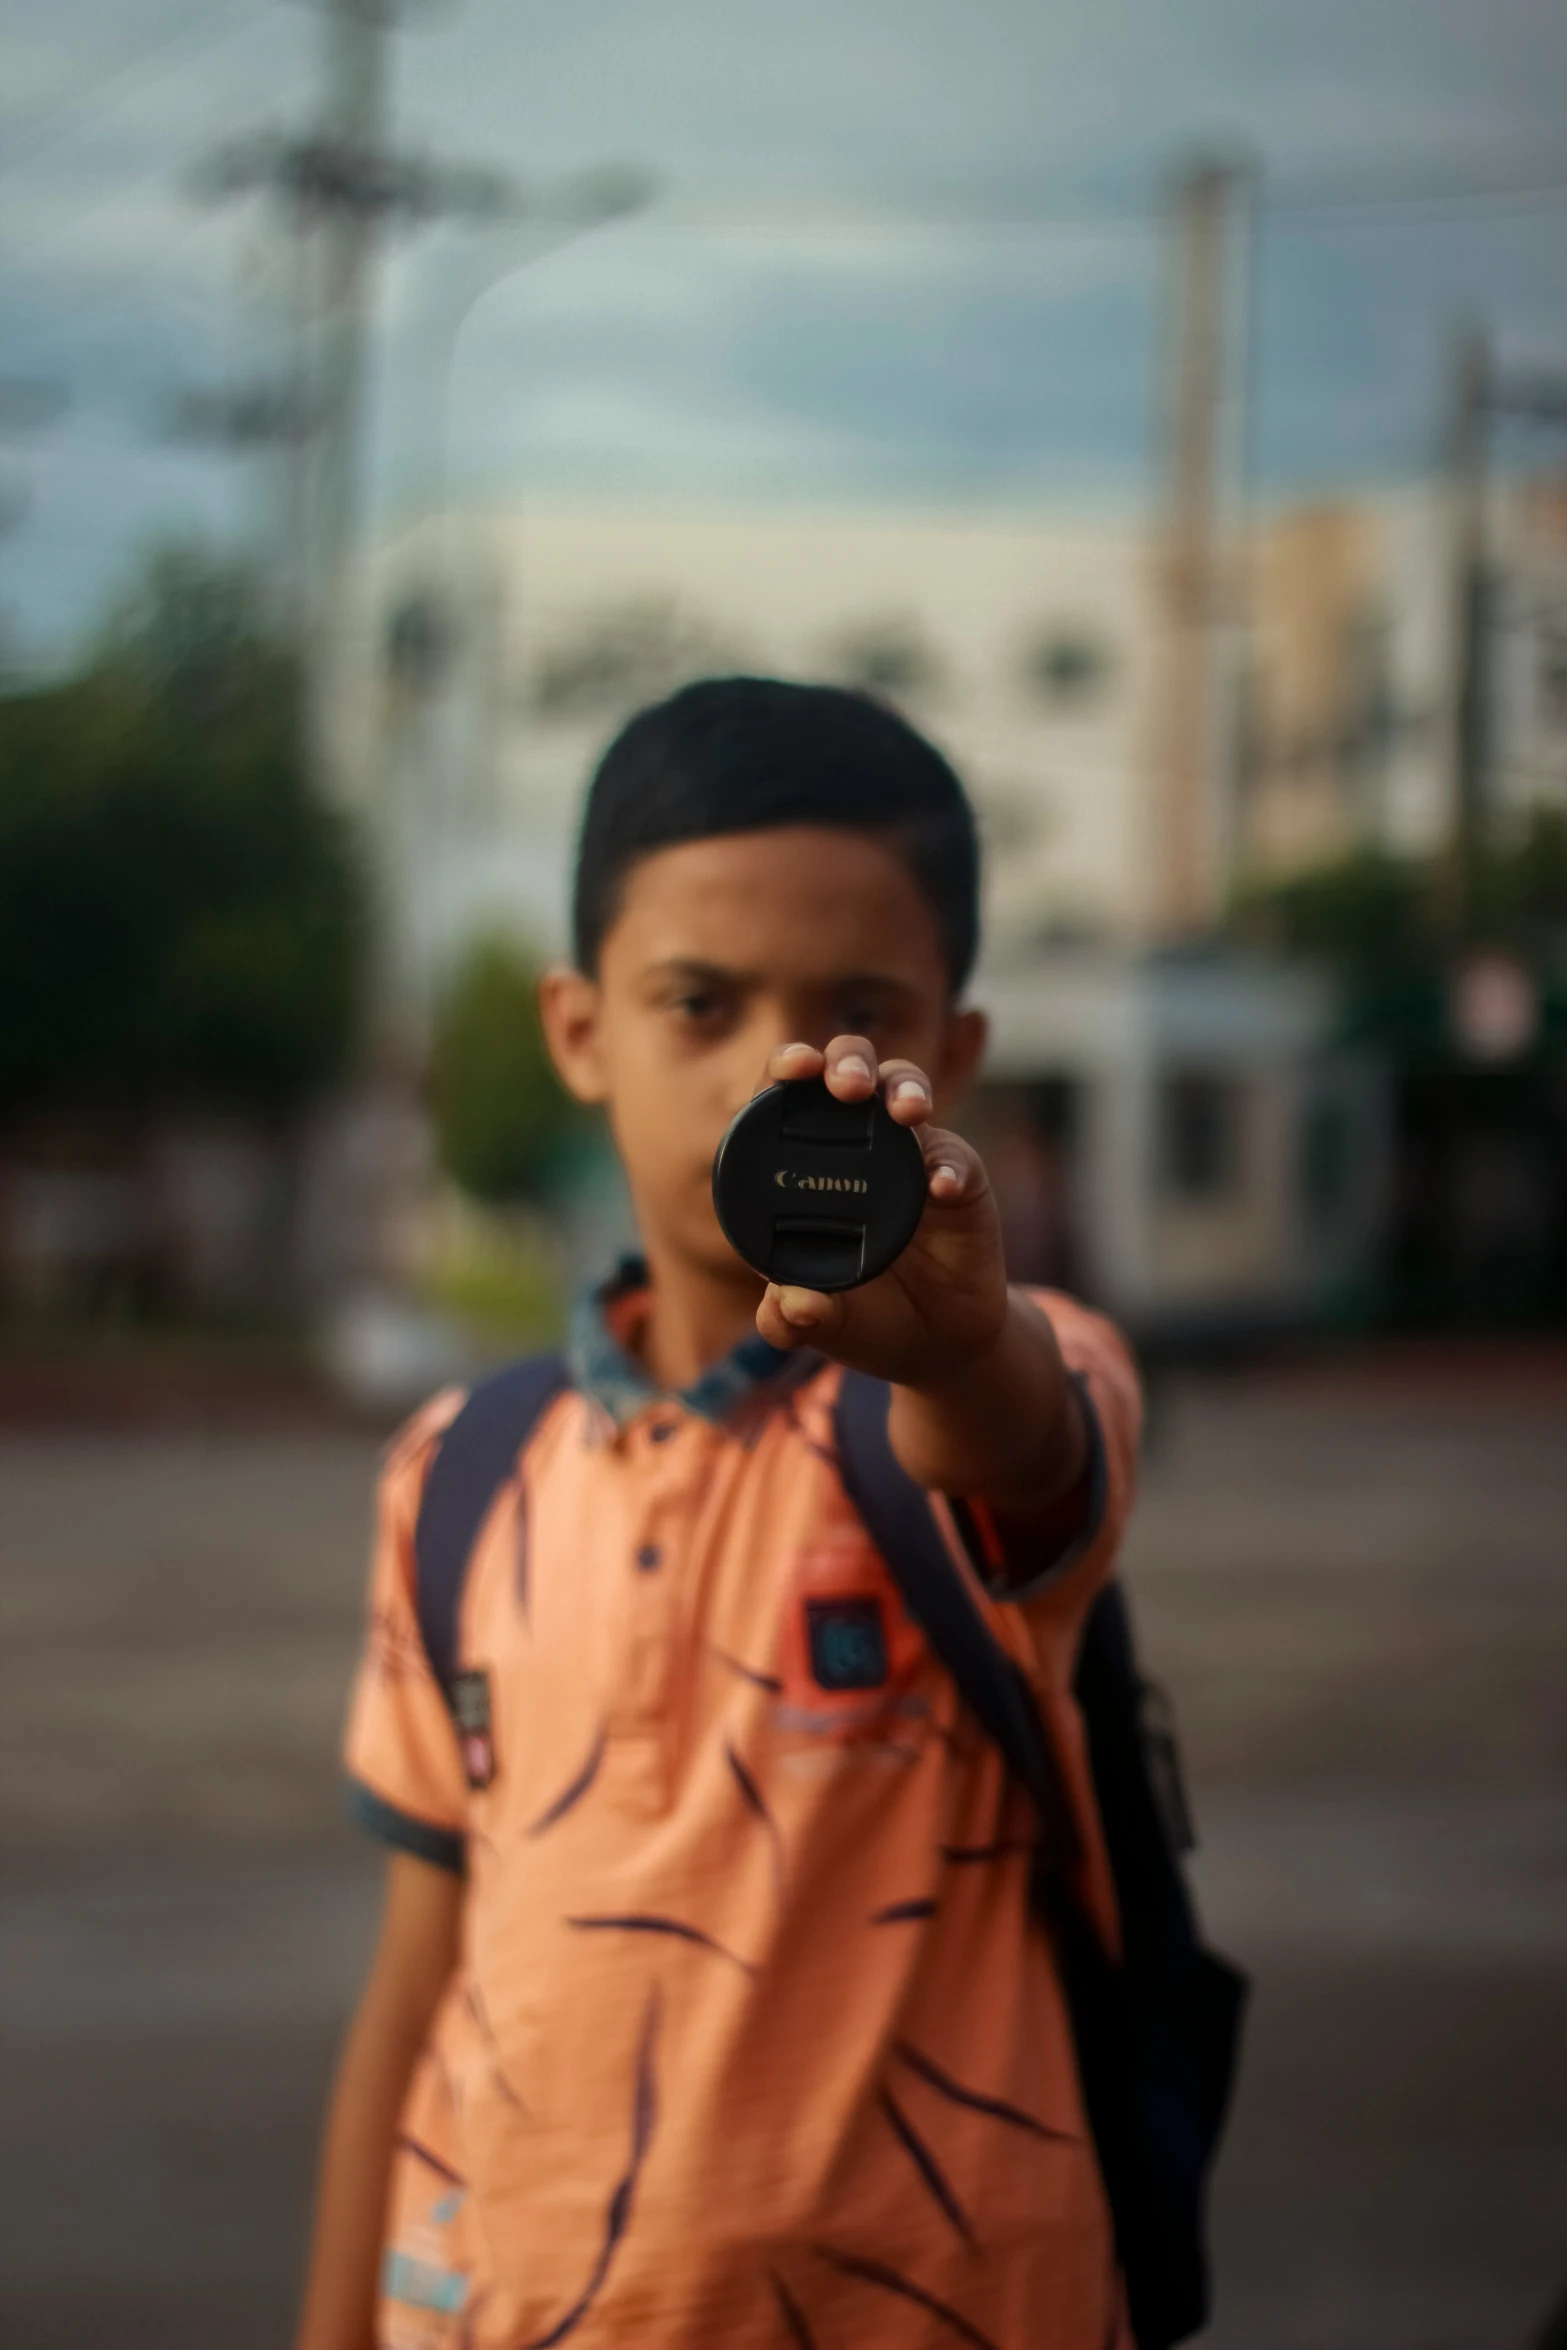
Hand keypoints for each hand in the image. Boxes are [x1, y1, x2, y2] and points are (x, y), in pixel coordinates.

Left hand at [752, 1035, 1008, 1392]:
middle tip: (846, 1087)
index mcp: (806, 1165)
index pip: (782, 1100)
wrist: (939, 1342)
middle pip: (848, 1069)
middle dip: (846, 1060)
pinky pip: (956, 1155)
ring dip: (903, 1086)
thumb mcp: (822, 1326)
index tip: (790, 1069)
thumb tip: (786, 1304)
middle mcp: (855, 1144)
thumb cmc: (868, 1319)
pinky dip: (949, 1166)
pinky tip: (941, 1189)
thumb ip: (789, 1321)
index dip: (784, 1071)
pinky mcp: (959, 1176)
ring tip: (906, 1112)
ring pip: (905, 1086)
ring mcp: (909, 1153)